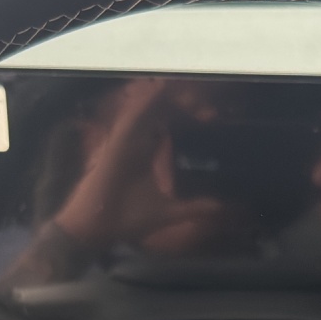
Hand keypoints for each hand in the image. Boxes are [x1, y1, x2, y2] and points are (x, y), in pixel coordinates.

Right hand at [53, 78, 229, 253]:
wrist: (99, 230)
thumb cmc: (127, 219)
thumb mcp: (171, 212)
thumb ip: (196, 207)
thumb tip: (222, 209)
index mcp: (147, 151)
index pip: (169, 123)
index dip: (189, 115)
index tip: (211, 116)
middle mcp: (137, 141)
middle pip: (162, 111)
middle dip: (186, 104)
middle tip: (210, 108)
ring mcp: (127, 140)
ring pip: (149, 108)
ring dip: (170, 98)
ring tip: (192, 89)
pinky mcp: (118, 143)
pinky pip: (132, 117)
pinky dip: (146, 103)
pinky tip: (162, 89)